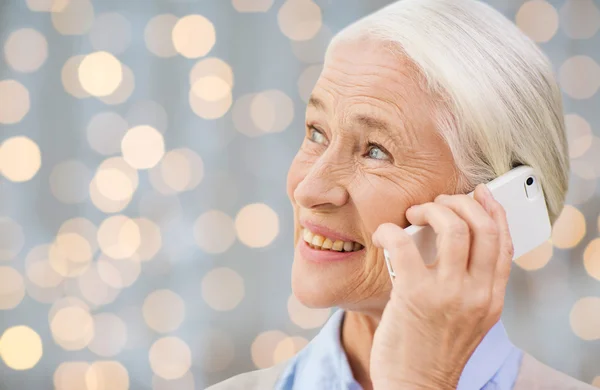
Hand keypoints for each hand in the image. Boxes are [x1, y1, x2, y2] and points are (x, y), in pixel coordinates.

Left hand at [369, 184, 513, 389]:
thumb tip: (451, 238)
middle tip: (438, 202)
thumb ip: (469, 282)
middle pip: (483, 227)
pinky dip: (390, 230)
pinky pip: (403, 244)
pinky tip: (383, 234)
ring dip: (432, 209)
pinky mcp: (415, 295)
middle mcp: (477, 294)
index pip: (504, 241)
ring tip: (415, 213)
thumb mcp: (467, 318)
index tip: (481, 192)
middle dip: (461, 201)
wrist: (414, 385)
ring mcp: (448, 294)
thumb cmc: (433, 348)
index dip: (494, 210)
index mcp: (492, 298)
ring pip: (453, 227)